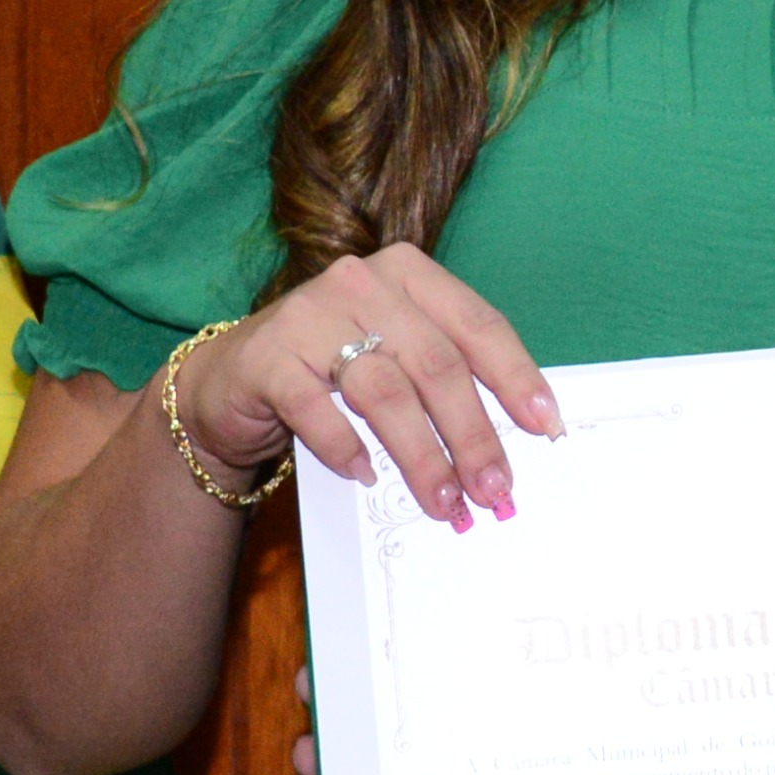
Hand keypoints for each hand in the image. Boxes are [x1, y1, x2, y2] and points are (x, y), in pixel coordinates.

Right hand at [175, 243, 558, 527]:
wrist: (229, 382)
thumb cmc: (332, 371)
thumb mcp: (395, 357)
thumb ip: (445, 378)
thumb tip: (509, 442)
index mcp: (409, 274)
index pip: (477, 325)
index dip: (516, 378)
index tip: (545, 427)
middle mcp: (362, 283)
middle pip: (436, 364)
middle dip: (473, 435)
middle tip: (493, 489)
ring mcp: (310, 315)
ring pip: (385, 391)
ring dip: (421, 455)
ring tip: (443, 500)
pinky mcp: (267, 356)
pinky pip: (317, 409)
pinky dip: (346, 447)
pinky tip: (366, 476)